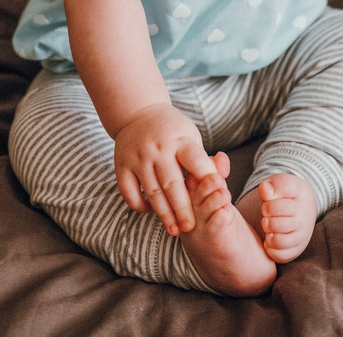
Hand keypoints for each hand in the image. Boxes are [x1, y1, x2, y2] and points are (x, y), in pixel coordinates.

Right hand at [114, 103, 216, 235]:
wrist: (138, 111)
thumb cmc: (173, 130)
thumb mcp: (191, 135)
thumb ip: (204, 160)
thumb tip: (220, 184)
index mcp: (180, 140)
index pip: (196, 162)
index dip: (207, 180)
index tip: (216, 199)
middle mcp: (158, 149)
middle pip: (172, 184)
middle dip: (183, 209)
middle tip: (190, 227)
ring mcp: (138, 158)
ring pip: (152, 192)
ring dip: (164, 214)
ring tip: (174, 230)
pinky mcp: (122, 166)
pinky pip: (130, 193)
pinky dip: (140, 206)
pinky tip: (151, 210)